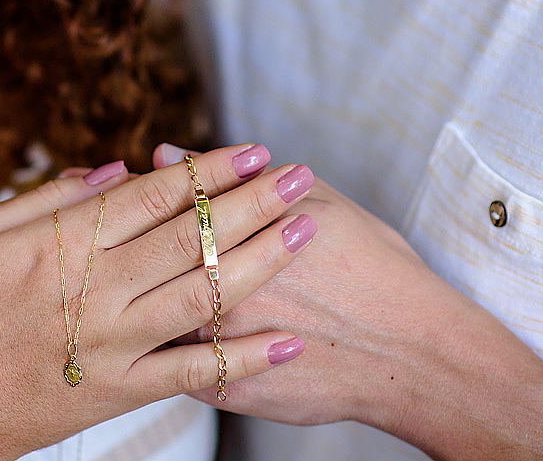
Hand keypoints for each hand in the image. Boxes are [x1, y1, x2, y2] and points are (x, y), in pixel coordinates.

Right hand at [0, 144, 314, 460]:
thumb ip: (45, 199)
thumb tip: (115, 169)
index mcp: (59, 245)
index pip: (151, 197)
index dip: (207, 171)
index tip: (250, 150)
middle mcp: (95, 290)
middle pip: (192, 238)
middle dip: (253, 202)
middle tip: (301, 176)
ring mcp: (112, 344)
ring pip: (204, 296)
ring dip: (262, 261)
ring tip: (306, 231)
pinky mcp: (119, 391)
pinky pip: (194, 376)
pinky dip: (242, 361)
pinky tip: (286, 342)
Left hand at [154, 145, 542, 460]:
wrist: (416, 353)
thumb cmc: (372, 267)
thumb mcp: (315, 201)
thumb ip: (235, 178)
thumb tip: (164, 152)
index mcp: (237, 234)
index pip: (155, 207)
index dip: (134, 197)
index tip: (132, 192)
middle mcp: (220, 289)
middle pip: (142, 262)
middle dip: (127, 246)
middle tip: (129, 239)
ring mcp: (220, 346)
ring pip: (147, 318)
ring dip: (136, 297)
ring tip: (146, 283)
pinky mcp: (225, 391)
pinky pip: (172, 367)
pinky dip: (163, 346)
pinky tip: (170, 329)